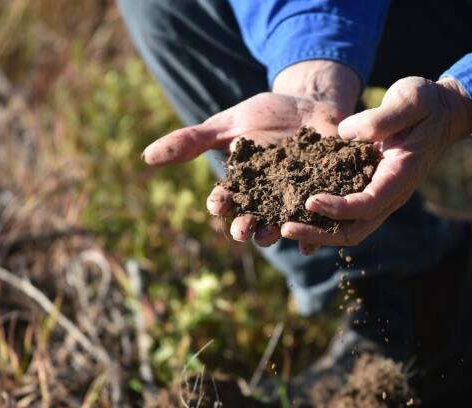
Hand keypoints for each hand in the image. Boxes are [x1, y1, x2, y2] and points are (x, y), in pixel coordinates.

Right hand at [141, 61, 359, 250]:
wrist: (311, 103)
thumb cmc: (266, 114)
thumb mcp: (227, 123)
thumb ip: (191, 141)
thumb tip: (146, 157)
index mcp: (241, 187)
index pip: (226, 201)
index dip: (221, 204)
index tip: (217, 204)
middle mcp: (267, 201)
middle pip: (254, 220)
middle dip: (246, 227)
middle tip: (242, 231)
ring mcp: (296, 201)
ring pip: (284, 224)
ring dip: (278, 233)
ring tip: (276, 234)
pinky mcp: (325, 198)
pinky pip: (319, 219)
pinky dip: (316, 231)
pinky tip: (311, 241)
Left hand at [280, 76, 471, 247]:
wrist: (442, 112)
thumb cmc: (426, 102)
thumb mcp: (410, 100)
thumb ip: (381, 117)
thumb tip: (346, 133)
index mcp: (400, 176)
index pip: (368, 204)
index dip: (339, 208)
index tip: (310, 200)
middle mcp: (390, 194)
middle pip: (354, 230)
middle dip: (320, 234)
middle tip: (286, 228)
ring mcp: (380, 196)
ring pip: (348, 229)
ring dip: (317, 232)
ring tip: (284, 227)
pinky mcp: (369, 190)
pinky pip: (345, 215)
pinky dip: (322, 219)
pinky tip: (294, 211)